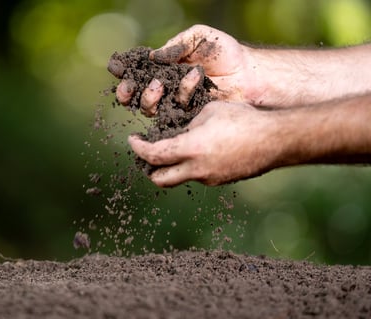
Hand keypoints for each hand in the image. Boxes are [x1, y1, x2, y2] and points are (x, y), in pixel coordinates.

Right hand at [115, 25, 258, 114]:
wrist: (248, 72)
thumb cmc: (224, 51)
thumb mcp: (198, 36)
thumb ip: (175, 45)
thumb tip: (151, 58)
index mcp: (163, 66)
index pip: (136, 69)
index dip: (122, 69)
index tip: (115, 67)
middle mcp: (165, 85)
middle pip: (135, 94)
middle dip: (125, 92)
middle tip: (126, 89)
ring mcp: (174, 102)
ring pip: (149, 107)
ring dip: (149, 96)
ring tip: (159, 84)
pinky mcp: (187, 115)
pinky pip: (174, 109)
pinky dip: (182, 92)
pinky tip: (194, 77)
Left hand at [128, 101, 276, 186]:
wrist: (275, 140)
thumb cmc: (242, 119)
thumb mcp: (209, 111)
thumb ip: (188, 123)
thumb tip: (177, 131)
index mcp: (190, 149)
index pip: (153, 155)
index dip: (138, 148)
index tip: (132, 140)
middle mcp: (196, 169)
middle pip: (159, 179)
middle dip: (148, 168)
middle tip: (147, 153)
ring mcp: (209, 178)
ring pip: (179, 178)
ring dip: (171, 166)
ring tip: (174, 148)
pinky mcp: (221, 180)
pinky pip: (198, 176)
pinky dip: (190, 166)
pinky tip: (200, 151)